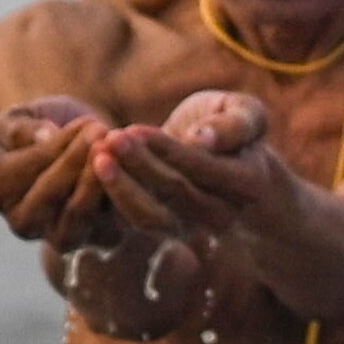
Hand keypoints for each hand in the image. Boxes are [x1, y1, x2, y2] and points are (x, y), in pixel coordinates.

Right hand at [0, 99, 121, 243]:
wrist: (82, 146)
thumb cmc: (44, 128)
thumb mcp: (23, 117)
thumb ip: (22, 127)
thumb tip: (46, 135)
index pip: (21, 171)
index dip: (53, 148)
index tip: (83, 124)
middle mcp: (22, 221)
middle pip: (48, 196)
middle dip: (76, 161)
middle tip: (101, 131)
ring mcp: (58, 236)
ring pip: (77, 214)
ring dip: (97, 179)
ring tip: (113, 147)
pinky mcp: (97, 241)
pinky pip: (109, 223)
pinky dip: (120, 194)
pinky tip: (131, 166)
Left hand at [87, 86, 287, 241]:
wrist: (224, 162)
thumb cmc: (232, 128)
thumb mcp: (246, 113)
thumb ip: (235, 123)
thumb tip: (203, 139)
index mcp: (249, 183)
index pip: (203, 168)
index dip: (168, 150)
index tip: (135, 128)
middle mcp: (223, 214)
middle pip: (176, 193)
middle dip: (140, 165)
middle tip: (110, 138)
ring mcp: (193, 228)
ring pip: (153, 217)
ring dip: (122, 187)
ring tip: (98, 154)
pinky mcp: (165, 230)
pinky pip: (135, 222)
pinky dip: (113, 197)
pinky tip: (94, 167)